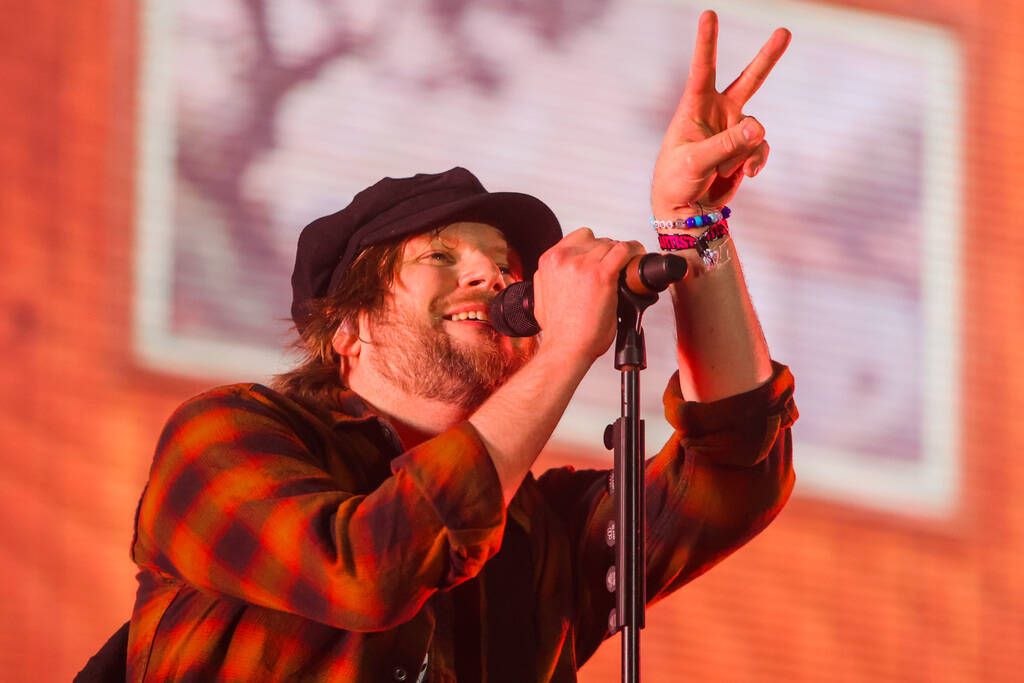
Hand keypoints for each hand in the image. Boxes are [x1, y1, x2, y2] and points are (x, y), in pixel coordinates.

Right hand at [531, 228, 644, 361]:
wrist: (565, 348)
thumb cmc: (559, 330)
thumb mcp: (542, 296)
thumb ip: (550, 279)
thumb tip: (561, 276)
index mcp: (549, 261)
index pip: (578, 238)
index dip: (593, 247)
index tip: (601, 256)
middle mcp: (563, 259)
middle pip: (596, 240)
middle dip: (606, 254)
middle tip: (613, 268)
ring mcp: (582, 265)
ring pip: (610, 245)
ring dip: (619, 256)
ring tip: (624, 268)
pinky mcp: (600, 274)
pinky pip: (623, 250)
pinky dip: (633, 251)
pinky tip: (635, 256)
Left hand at [652, 10, 790, 216]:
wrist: (685, 209)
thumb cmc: (675, 180)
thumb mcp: (695, 162)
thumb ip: (726, 144)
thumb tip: (760, 130)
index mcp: (694, 107)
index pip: (703, 69)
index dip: (707, 41)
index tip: (709, 14)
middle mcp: (717, 112)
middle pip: (748, 80)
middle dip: (768, 58)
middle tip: (785, 32)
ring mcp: (734, 130)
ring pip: (756, 131)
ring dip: (741, 153)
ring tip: (720, 171)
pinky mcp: (745, 149)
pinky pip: (761, 149)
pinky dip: (755, 162)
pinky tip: (746, 175)